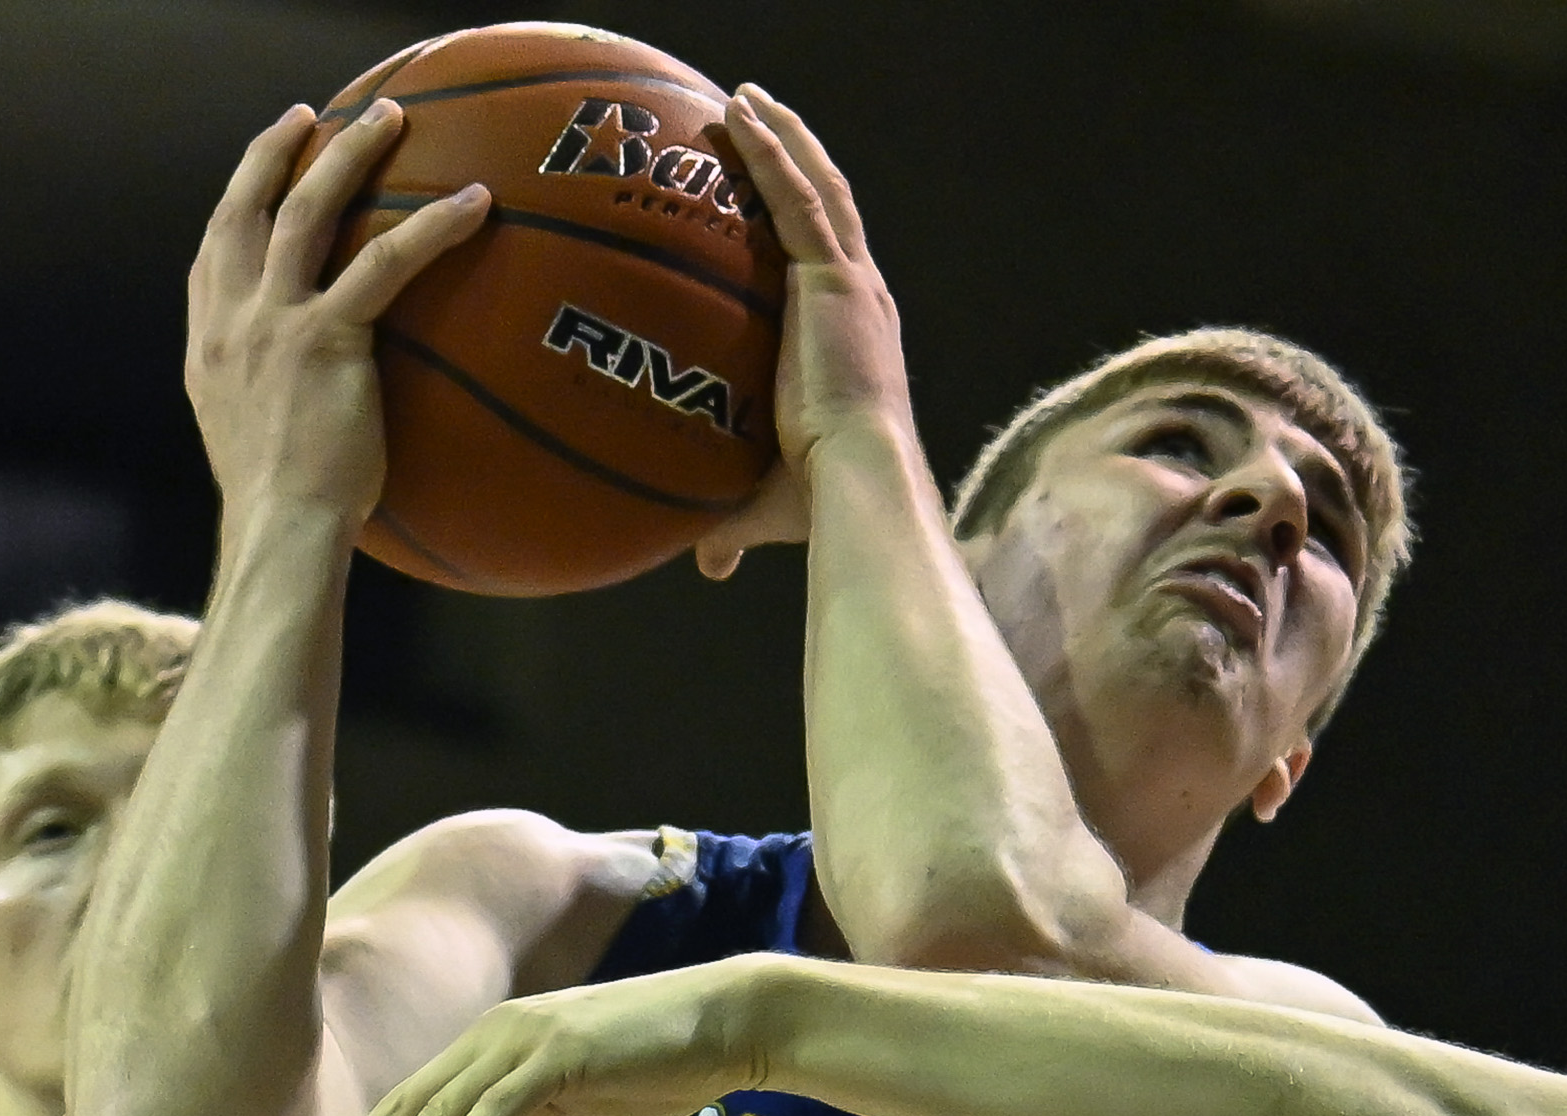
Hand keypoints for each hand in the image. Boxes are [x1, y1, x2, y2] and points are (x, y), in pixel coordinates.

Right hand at [185, 100, 490, 534]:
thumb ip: (263, 393)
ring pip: (309, 211)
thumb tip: (300, 391)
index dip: (237, 198)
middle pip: (248, 208)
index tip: (263, 164)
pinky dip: (431, 226)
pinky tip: (472, 204)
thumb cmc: (279, 508)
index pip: (214, 250)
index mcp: (209, 343)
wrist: (279, 530)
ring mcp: (273, 323)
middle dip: (279, 152)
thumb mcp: (250, 438)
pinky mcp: (326, 338)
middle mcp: (231, 319)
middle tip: (313, 116)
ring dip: (350, 154)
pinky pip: (385, 262)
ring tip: (388, 118)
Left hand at [279, 957, 780, 1115]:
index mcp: (492, 1045)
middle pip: (406, 1108)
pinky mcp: (562, 1056)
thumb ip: (520, 1113)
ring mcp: (526, 1043)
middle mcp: (494, 1037)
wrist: (724, 1022)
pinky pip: (502, 1108)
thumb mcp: (571, 1093)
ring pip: (441, 1111)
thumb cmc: (657, 1059)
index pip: (410, 1106)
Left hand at [694, 85, 910, 579]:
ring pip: (816, 187)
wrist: (858, 486)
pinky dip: (769, 150)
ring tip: (743, 98)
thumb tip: (705, 565)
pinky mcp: (832, 277)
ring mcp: (850, 284)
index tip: (775, 198)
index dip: (806, 225)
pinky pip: (795, 195)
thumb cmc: (826, 505)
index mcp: (855, 341)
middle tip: (756, 119)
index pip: (829, 266)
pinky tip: (738, 112)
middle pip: (829, 208)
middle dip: (795, 160)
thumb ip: (734, 524)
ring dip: (781, 137)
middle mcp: (861, 301)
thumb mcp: (770, 505)